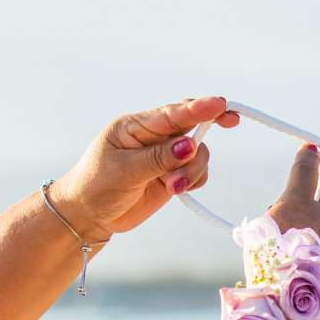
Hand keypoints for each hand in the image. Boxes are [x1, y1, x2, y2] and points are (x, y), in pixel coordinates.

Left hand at [50, 96, 239, 238]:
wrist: (88, 216)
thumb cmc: (96, 186)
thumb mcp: (124, 171)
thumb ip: (159, 158)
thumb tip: (189, 145)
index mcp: (136, 126)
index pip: (172, 113)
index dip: (199, 108)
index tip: (220, 104)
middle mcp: (153, 137)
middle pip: (191, 128)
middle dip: (207, 129)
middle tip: (232, 120)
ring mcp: (164, 156)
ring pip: (197, 154)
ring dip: (192, 170)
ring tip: (172, 187)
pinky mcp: (172, 176)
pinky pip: (197, 173)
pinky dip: (193, 181)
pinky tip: (175, 190)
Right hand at [264, 145, 319, 277]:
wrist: (290, 306)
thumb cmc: (267, 271)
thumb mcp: (261, 237)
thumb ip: (279, 219)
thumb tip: (285, 212)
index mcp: (297, 206)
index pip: (306, 170)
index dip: (308, 158)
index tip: (312, 150)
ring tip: (308, 259)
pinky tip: (318, 278)